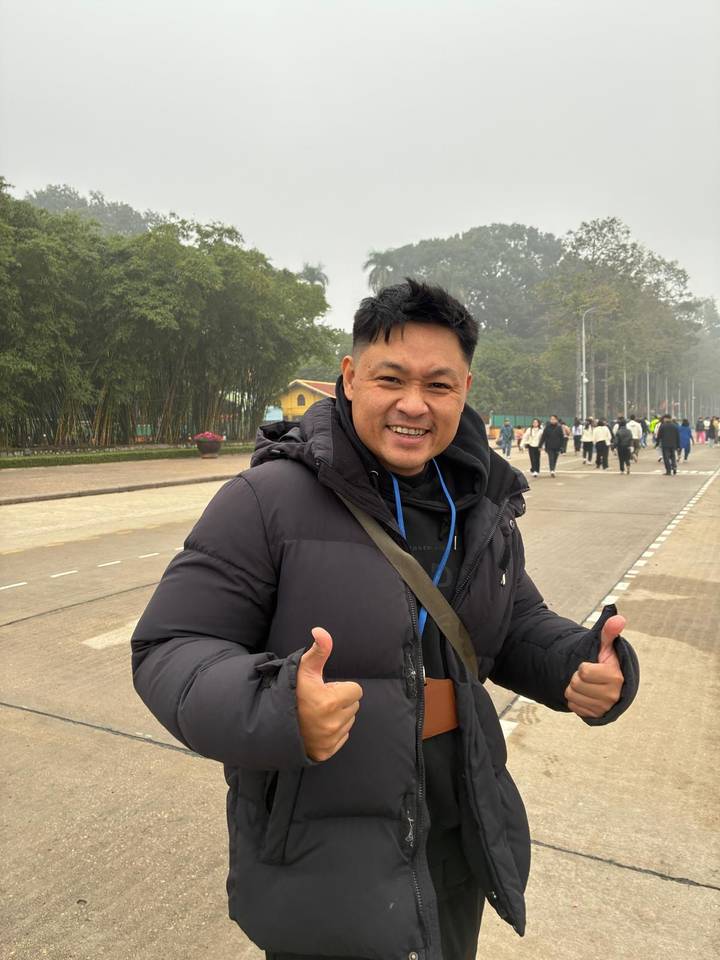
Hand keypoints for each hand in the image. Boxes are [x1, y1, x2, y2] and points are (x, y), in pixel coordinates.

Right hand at [296, 627, 362, 760]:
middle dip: (341, 700)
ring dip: (338, 715)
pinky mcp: (326, 752)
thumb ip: (318, 650)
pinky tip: (317, 726)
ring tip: (317, 712)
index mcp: (330, 702)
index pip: (356, 690)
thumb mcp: (303, 669)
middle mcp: (332, 724)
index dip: (341, 687)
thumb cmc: (290, 692)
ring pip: (349, 721)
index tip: (326, 689)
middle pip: (354, 705)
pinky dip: (334, 731)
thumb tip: (321, 631)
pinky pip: (343, 737)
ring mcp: (329, 740)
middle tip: (320, 700)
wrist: (271, 723)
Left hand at [565, 615, 625, 718]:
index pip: (583, 671)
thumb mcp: (607, 646)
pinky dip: (575, 699)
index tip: (592, 665)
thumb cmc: (607, 661)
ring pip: (572, 695)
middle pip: (575, 684)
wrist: (611, 684)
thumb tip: (618, 618)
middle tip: (587, 675)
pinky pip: (573, 706)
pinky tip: (585, 694)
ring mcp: (604, 707)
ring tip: (585, 684)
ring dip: (574, 688)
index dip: (583, 666)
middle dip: (576, 677)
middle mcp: (612, 695)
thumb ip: (609, 632)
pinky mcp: (596, 716)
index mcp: (615, 677)